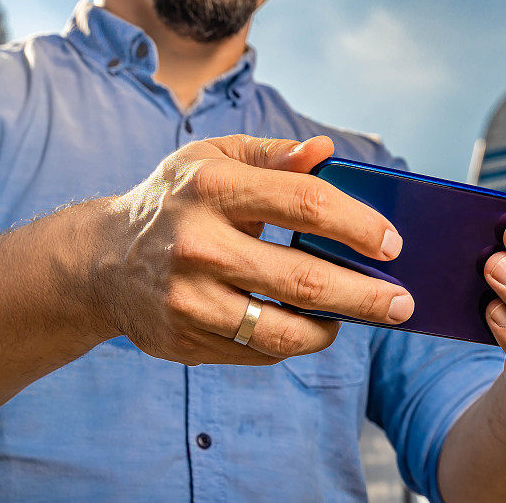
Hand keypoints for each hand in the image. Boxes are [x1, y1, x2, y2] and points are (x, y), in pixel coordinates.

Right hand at [92, 135, 413, 365]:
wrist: (102, 261)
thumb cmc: (175, 201)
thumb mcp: (212, 159)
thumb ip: (271, 154)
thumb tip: (325, 152)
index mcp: (212, 187)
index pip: (306, 203)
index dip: (359, 225)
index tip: (392, 244)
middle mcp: (198, 245)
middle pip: (304, 280)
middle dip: (367, 296)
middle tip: (402, 304)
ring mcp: (189, 300)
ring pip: (283, 331)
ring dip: (333, 330)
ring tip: (356, 319)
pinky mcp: (185, 340)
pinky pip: (258, 352)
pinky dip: (294, 342)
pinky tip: (308, 327)